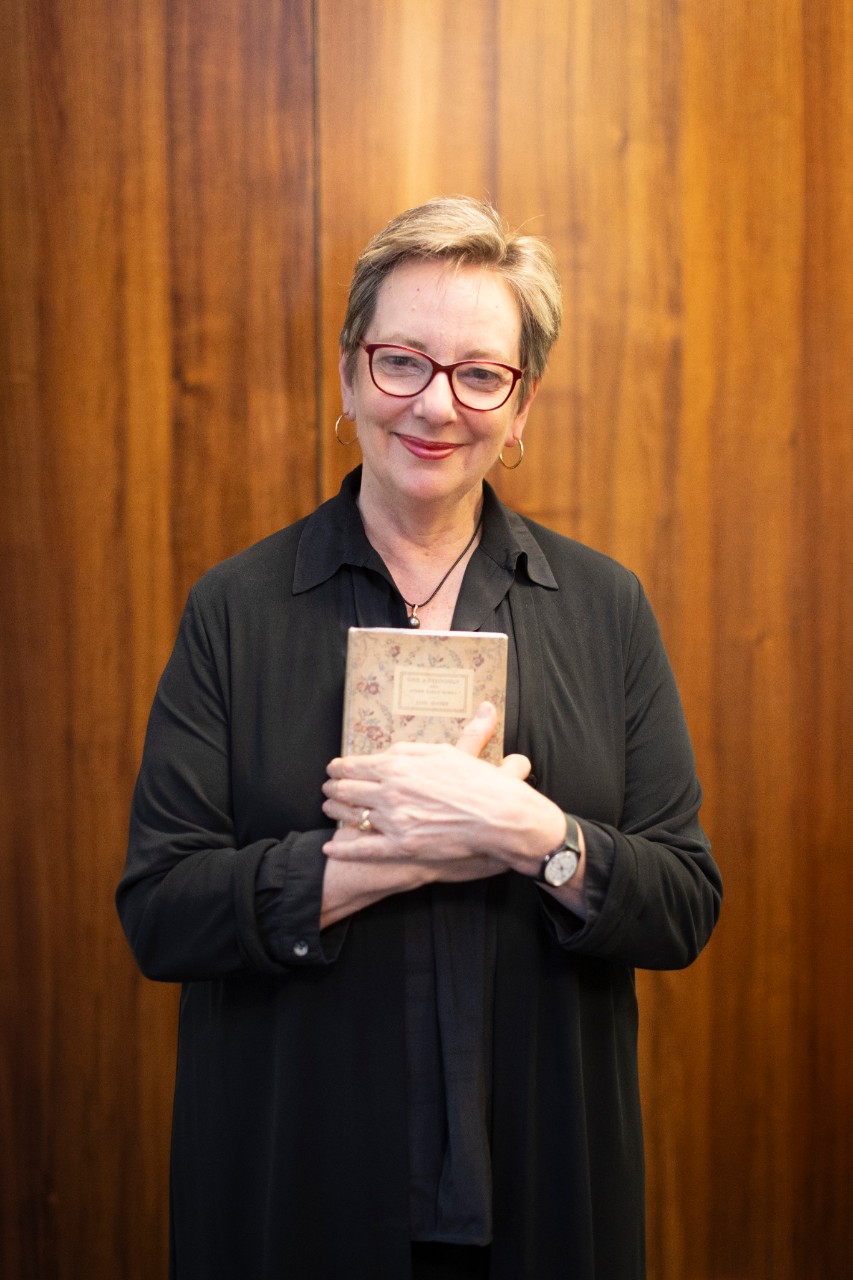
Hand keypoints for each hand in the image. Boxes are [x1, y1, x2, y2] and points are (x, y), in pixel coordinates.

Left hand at [321, 702, 547, 870]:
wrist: (498, 814)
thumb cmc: (478, 782)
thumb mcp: (451, 752)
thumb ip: (423, 744)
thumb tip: (432, 728)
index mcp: (400, 765)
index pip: (357, 765)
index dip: (341, 767)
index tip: (334, 768)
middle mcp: (392, 790)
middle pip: (349, 789)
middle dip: (334, 788)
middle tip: (327, 787)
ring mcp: (395, 819)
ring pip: (353, 815)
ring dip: (336, 811)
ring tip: (328, 808)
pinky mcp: (403, 846)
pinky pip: (365, 848)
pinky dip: (344, 848)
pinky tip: (330, 847)